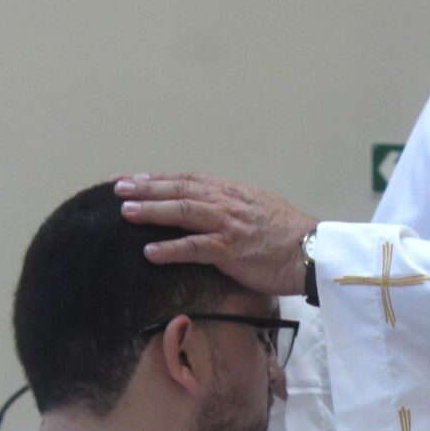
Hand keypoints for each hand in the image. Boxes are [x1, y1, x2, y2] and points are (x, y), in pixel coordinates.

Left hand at [114, 172, 315, 294]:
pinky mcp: (230, 249)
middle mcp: (226, 203)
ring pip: (182, 212)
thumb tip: (215, 210)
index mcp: (232, 193)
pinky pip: (194, 247)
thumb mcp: (260, 209)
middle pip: (179, 190)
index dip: (160, 178)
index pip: (189, 180)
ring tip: (125, 212)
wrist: (312, 252)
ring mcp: (228, 225)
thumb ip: (235, 207)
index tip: (135, 179)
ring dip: (151, 211)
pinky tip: (150, 251)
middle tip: (117, 188)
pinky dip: (170, 249)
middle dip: (146, 188)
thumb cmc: (289, 236)